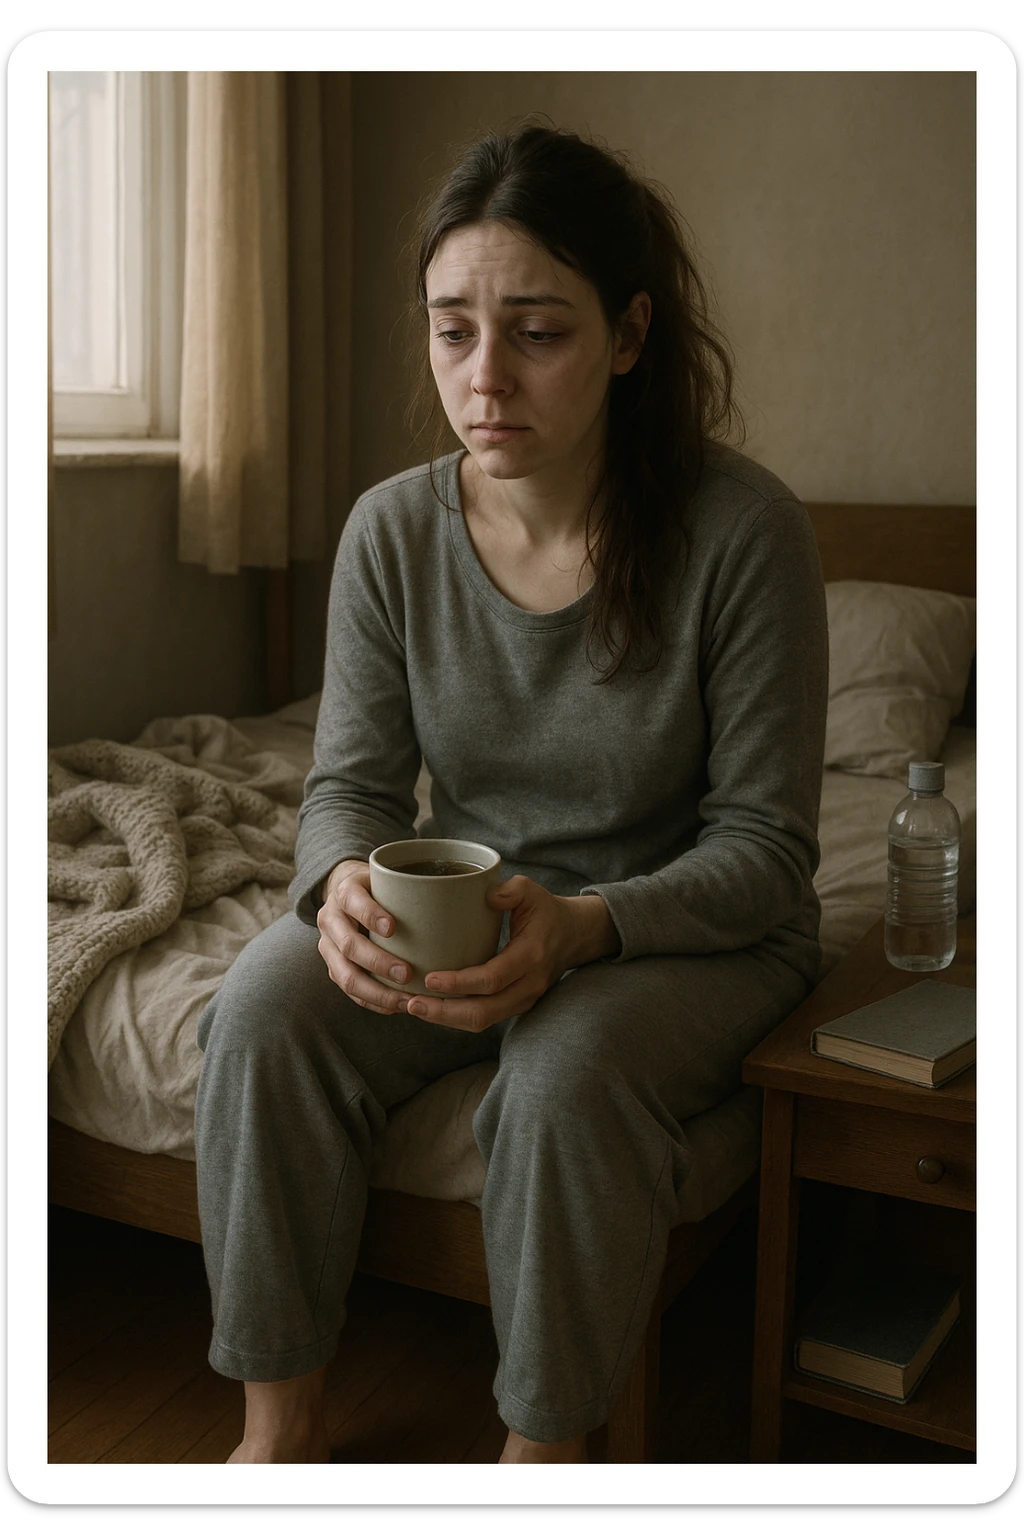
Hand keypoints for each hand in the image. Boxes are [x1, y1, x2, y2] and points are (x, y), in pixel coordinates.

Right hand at [316, 860, 414, 1014]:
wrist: (345, 894)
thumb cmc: (377, 888)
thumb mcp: (387, 877)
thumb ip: (410, 887)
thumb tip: (465, 896)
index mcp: (344, 891)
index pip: (353, 901)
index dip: (370, 915)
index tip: (392, 928)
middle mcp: (331, 919)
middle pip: (348, 945)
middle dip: (378, 962)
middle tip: (407, 973)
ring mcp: (327, 946)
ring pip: (345, 975)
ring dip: (376, 991)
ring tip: (405, 1000)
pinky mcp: (333, 967)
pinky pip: (349, 991)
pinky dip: (372, 1001)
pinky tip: (395, 1006)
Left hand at [404, 876, 618, 1033]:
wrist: (574, 936)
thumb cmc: (545, 910)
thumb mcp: (532, 891)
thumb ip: (512, 889)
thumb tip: (488, 896)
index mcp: (531, 955)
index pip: (492, 978)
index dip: (460, 983)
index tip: (430, 978)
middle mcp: (529, 984)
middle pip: (484, 1012)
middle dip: (445, 1012)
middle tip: (413, 1003)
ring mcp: (525, 999)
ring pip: (484, 1021)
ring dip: (447, 1019)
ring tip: (415, 1008)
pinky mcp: (516, 1005)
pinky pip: (486, 1019)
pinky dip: (457, 1018)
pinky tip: (433, 1008)